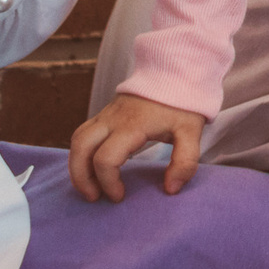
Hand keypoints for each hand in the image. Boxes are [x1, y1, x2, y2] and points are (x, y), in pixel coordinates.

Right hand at [70, 94, 205, 201]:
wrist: (175, 71)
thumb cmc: (183, 103)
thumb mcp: (191, 132)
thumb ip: (184, 162)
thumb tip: (170, 189)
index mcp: (131, 126)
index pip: (105, 159)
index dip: (108, 182)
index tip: (120, 196)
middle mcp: (112, 119)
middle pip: (81, 148)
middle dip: (81, 177)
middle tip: (94, 197)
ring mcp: (106, 114)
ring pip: (77, 139)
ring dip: (77, 166)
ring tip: (90, 187)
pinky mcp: (105, 113)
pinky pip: (83, 133)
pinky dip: (82, 153)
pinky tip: (93, 167)